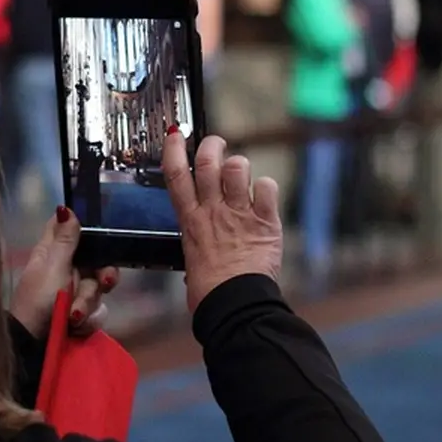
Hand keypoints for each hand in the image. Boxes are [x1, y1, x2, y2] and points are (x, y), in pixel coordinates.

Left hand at [9, 206, 119, 338]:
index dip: (89, 230)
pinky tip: (75, 328)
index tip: (102, 237)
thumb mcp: (53, 267)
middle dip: (102, 276)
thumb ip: (65, 240)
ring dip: (88, 304)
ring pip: (99, 290)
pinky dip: (88, 321)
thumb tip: (65, 206)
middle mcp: (66, 270)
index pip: (72, 229)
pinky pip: (98, 312)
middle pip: (97, 262)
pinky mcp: (81, 317)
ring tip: (72, 317)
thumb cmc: (38, 300)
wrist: (31, 346)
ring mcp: (74, 294)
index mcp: (54, 252)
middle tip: (105, 282)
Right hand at [163, 130, 282, 311]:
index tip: (175, 135)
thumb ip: (197, 246)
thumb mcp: (191, 264)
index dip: (175, 150)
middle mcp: (213, 212)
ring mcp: (239, 214)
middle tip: (215, 144)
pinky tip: (263, 195)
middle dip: (212, 146)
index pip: (176, 176)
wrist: (234, 306)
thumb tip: (199, 253)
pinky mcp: (264, 222)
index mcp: (191, 222)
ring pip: (237, 168)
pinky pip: (267, 187)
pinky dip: (266, 186)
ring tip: (240, 174)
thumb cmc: (210, 293)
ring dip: (239, 164)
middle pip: (208, 162)